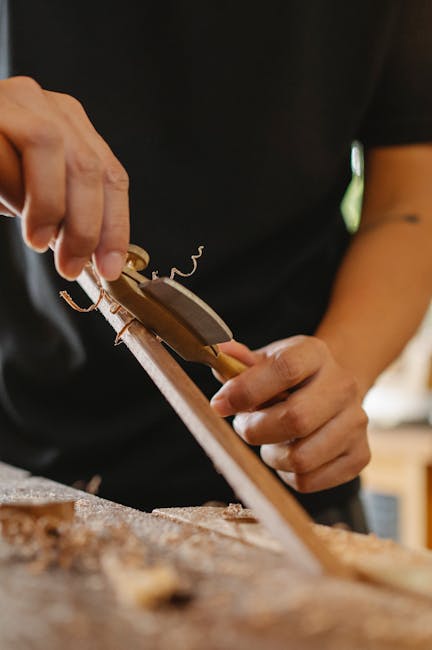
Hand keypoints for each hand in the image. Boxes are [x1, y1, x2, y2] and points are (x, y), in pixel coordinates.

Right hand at [0, 76, 129, 279]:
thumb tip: (89, 253)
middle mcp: (45, 104)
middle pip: (87, 165)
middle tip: (70, 265)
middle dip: (84, 226)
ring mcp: (10, 101)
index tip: (109, 267)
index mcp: (68, 124)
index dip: (115, 226)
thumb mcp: (32, 191)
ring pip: (46, 144)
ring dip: (47, 204)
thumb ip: (63, 211)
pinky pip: (2, 150)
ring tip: (35, 239)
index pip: (111, 175)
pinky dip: (12, 186)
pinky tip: (6, 204)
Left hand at [210, 336, 369, 492]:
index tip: (220, 404)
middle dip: (256, 430)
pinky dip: (287, 474)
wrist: (334, 390)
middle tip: (245, 426)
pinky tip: (289, 453)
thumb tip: (219, 351)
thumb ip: (238, 363)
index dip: (247, 390)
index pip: (285, 369)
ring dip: (271, 456)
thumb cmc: (289, 378)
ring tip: (270, 441)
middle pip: (296, 418)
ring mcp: (356, 422)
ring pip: (301, 458)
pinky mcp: (359, 456)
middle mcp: (343, 385)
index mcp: (316, 353)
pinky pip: (308, 481)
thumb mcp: (265, 362)